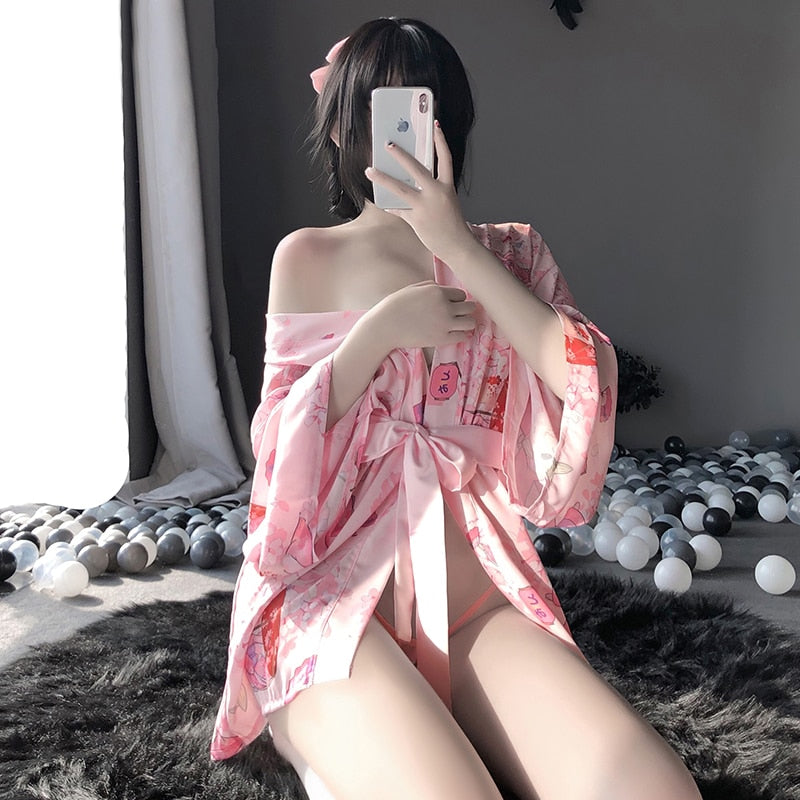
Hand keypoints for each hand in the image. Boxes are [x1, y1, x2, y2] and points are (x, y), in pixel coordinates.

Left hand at [365, 123, 479, 261]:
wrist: (457, 245)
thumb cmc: (451, 223)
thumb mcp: (446, 201)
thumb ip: (432, 190)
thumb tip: (410, 181)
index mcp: (447, 187)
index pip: (445, 158)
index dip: (440, 141)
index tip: (434, 125)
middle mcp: (436, 193)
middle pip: (416, 169)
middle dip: (401, 155)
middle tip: (388, 144)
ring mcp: (425, 206)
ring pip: (400, 189)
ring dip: (382, 178)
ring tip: (369, 170)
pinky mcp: (416, 220)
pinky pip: (398, 209)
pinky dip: (388, 205)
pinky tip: (379, 200)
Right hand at [370, 280, 477, 350]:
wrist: (385, 326)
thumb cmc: (395, 306)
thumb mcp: (413, 288)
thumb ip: (431, 287)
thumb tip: (443, 289)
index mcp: (437, 291)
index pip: (461, 294)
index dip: (456, 300)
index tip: (448, 305)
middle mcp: (445, 306)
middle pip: (470, 307)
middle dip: (464, 311)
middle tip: (456, 315)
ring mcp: (444, 323)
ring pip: (470, 322)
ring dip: (466, 323)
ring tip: (457, 325)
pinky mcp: (442, 339)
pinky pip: (463, 336)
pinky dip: (460, 335)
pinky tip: (452, 334)